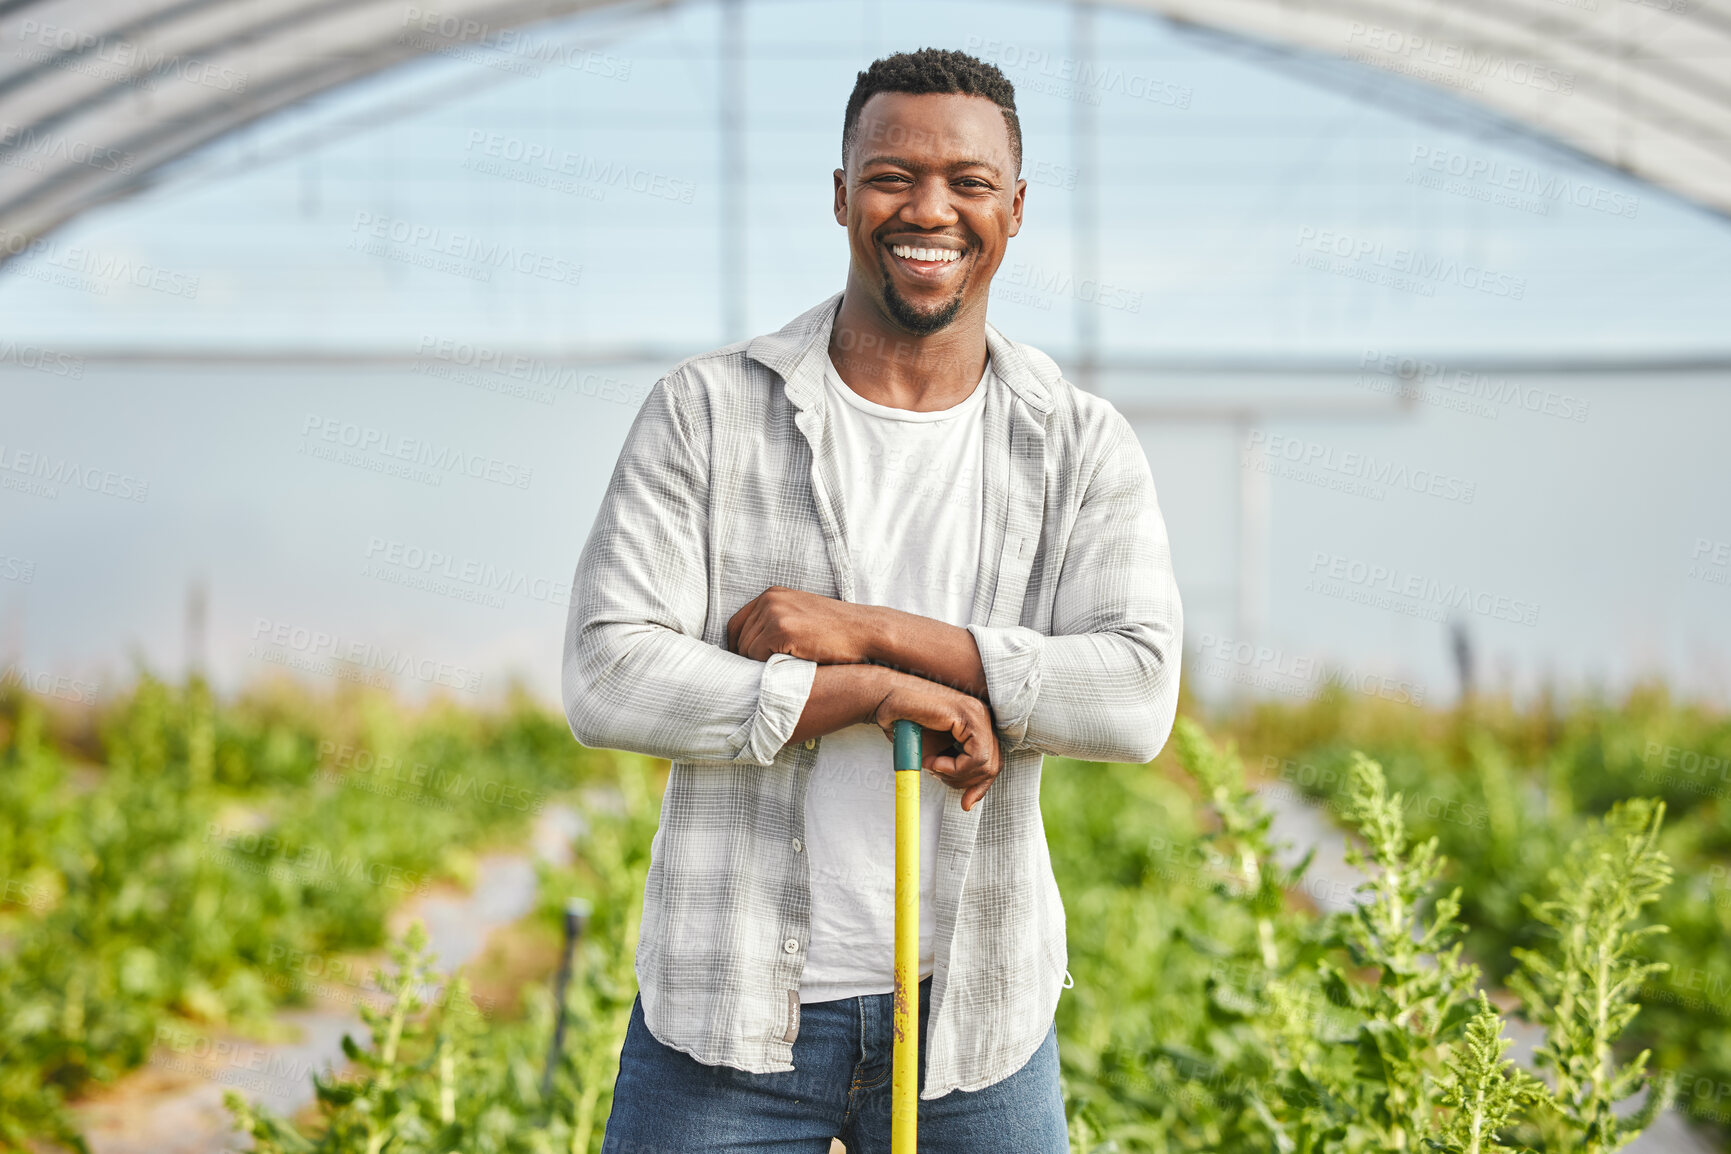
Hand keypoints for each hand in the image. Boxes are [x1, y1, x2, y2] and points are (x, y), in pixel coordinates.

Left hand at [727, 586, 875, 665]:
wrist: (864, 631)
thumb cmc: (836, 631)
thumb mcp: (801, 615)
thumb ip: (776, 621)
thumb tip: (749, 648)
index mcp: (772, 595)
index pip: (735, 624)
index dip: (737, 647)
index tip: (747, 664)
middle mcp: (770, 600)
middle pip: (738, 638)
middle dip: (747, 658)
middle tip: (764, 672)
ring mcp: (774, 613)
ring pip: (745, 649)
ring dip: (757, 664)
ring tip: (778, 670)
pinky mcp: (781, 629)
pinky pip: (756, 654)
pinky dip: (765, 666)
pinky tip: (786, 667)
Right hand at [868, 674, 1001, 812]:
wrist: (886, 701)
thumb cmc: (905, 726)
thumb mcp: (937, 756)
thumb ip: (957, 771)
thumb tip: (971, 801)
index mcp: (977, 724)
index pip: (993, 761)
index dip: (980, 786)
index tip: (966, 803)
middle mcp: (981, 716)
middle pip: (994, 764)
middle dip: (965, 782)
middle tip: (938, 776)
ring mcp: (977, 713)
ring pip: (986, 763)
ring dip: (955, 775)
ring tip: (932, 764)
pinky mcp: (967, 715)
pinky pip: (976, 757)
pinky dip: (954, 768)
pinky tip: (934, 761)